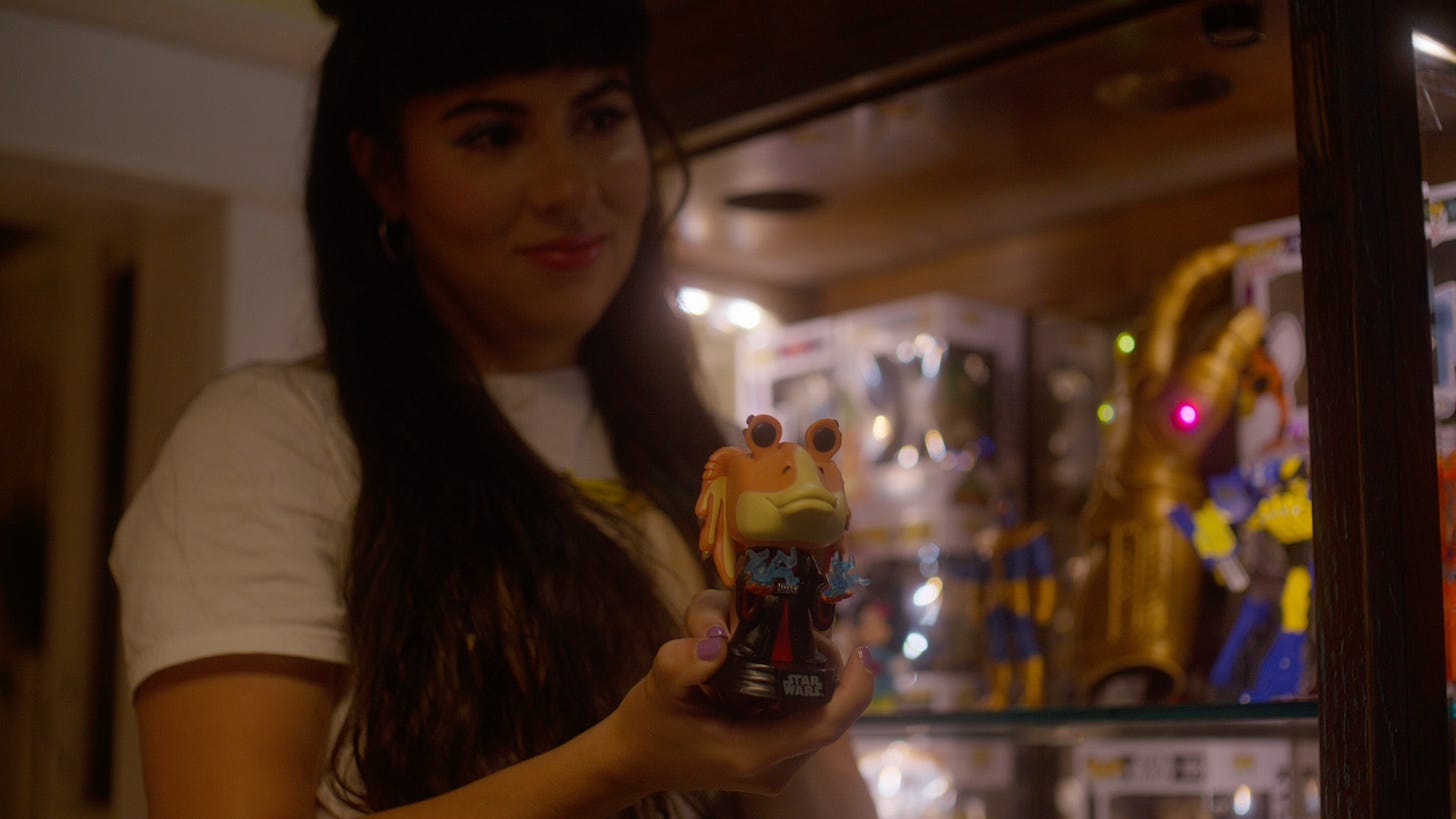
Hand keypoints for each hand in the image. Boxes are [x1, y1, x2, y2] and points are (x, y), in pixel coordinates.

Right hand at [599, 590, 873, 798]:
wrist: (635, 758)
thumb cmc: (648, 721)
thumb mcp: (659, 683)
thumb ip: (684, 661)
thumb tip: (717, 636)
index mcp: (752, 754)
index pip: (826, 725)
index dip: (854, 689)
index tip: (864, 651)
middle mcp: (773, 767)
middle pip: (828, 712)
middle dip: (826, 665)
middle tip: (803, 625)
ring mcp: (777, 767)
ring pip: (819, 713)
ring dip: (812, 673)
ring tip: (783, 638)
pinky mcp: (776, 758)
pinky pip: (805, 716)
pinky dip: (800, 685)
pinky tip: (777, 660)